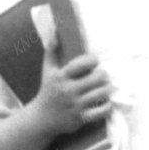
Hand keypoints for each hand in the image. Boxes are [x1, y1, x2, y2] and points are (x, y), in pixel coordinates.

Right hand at [30, 7, 112, 135]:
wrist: (41, 119)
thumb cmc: (47, 91)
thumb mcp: (47, 70)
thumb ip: (52, 50)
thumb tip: (54, 30)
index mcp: (60, 76)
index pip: (83, 63)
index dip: (93, 60)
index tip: (95, 62)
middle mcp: (68, 90)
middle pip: (98, 78)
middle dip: (103, 76)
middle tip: (102, 77)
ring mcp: (75, 105)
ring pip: (102, 93)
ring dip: (108, 89)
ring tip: (106, 88)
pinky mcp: (80, 118)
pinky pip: (102, 111)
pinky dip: (108, 106)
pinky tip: (106, 102)